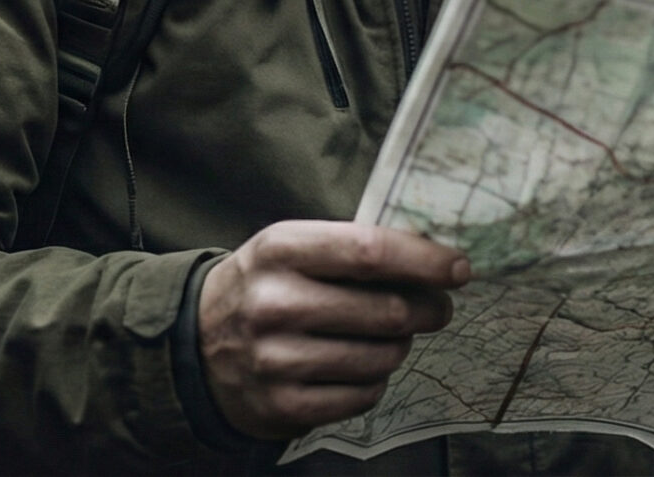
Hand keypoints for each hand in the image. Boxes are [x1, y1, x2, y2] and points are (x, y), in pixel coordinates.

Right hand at [197, 220, 469, 439]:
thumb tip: (434, 255)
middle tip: (436, 308)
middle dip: (427, 309)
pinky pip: (363, 395)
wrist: (194, 343)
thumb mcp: (292, 248)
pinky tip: (360, 366)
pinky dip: (374, 380)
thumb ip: (353, 247)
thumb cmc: (265, 285)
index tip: (459, 268)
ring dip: (400, 346)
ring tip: (389, 336)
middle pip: (386, 311)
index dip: (425, 261)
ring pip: (382, 356)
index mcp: (279, 250)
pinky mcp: (282, 406)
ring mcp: (276, 360)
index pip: (369, 252)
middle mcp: (274, 304)